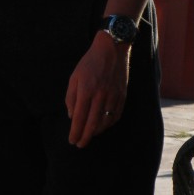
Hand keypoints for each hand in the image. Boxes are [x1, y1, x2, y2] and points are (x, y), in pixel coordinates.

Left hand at [65, 32, 129, 146]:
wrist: (112, 50)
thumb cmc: (89, 63)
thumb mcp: (74, 77)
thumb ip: (71, 97)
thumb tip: (72, 116)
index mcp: (86, 91)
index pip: (80, 118)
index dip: (75, 131)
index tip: (72, 140)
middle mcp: (100, 96)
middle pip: (92, 123)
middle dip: (85, 137)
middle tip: (80, 144)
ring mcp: (113, 96)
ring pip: (105, 121)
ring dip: (96, 131)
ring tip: (89, 135)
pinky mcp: (122, 95)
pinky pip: (116, 115)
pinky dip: (109, 124)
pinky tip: (102, 126)